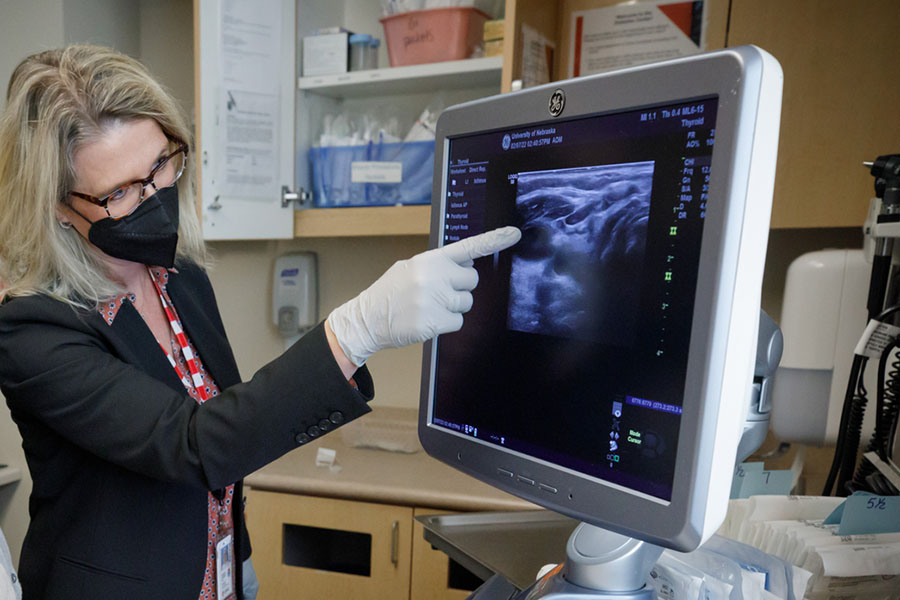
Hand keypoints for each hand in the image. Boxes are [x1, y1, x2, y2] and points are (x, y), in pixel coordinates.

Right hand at [327, 226, 521, 366]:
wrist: (367, 318)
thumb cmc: (392, 293)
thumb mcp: (411, 268)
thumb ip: (439, 264)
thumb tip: (467, 262)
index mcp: (430, 260)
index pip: (469, 247)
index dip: (494, 240)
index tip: (515, 233)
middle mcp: (435, 276)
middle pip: (473, 280)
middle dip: (460, 287)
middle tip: (438, 292)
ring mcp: (435, 299)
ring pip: (467, 303)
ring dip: (453, 307)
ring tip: (429, 307)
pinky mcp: (435, 321)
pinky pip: (458, 322)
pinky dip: (446, 324)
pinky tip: (427, 320)